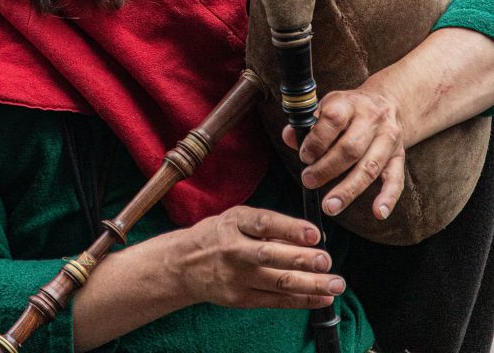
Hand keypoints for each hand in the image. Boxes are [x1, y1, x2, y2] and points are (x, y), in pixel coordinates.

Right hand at [172, 205, 344, 310]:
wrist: (185, 265)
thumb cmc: (219, 235)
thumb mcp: (237, 220)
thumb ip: (270, 227)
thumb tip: (310, 237)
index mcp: (234, 223)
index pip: (264, 223)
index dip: (291, 228)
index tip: (315, 234)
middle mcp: (235, 249)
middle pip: (271, 256)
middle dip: (302, 259)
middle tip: (328, 260)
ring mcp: (238, 277)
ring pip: (278, 282)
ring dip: (311, 284)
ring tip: (335, 284)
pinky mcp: (242, 299)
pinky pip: (276, 301)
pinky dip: (302, 300)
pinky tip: (322, 298)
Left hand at [282, 83, 405, 221]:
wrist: (386, 102)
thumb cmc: (349, 109)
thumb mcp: (327, 106)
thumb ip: (308, 123)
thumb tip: (289, 137)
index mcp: (350, 104)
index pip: (333, 119)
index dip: (316, 140)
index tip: (304, 156)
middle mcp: (372, 120)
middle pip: (350, 148)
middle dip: (327, 169)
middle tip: (308, 181)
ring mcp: (388, 139)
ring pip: (369, 167)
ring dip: (348, 190)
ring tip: (330, 206)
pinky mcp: (399, 156)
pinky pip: (396, 179)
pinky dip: (388, 197)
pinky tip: (378, 212)